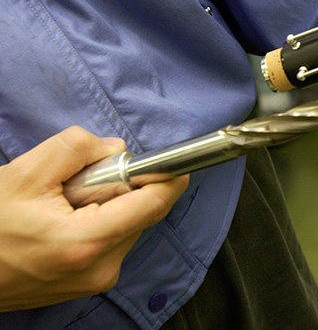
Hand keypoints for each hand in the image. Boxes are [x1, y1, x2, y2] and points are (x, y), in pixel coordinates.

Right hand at [0, 127, 188, 311]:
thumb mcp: (27, 172)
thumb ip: (79, 148)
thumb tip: (117, 149)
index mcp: (86, 242)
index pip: (152, 205)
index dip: (167, 179)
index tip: (176, 163)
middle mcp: (99, 268)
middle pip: (141, 214)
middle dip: (122, 190)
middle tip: (80, 183)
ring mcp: (95, 282)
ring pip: (127, 227)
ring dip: (108, 208)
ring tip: (64, 207)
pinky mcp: (90, 284)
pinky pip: (112, 242)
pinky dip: (98, 225)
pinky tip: (63, 223)